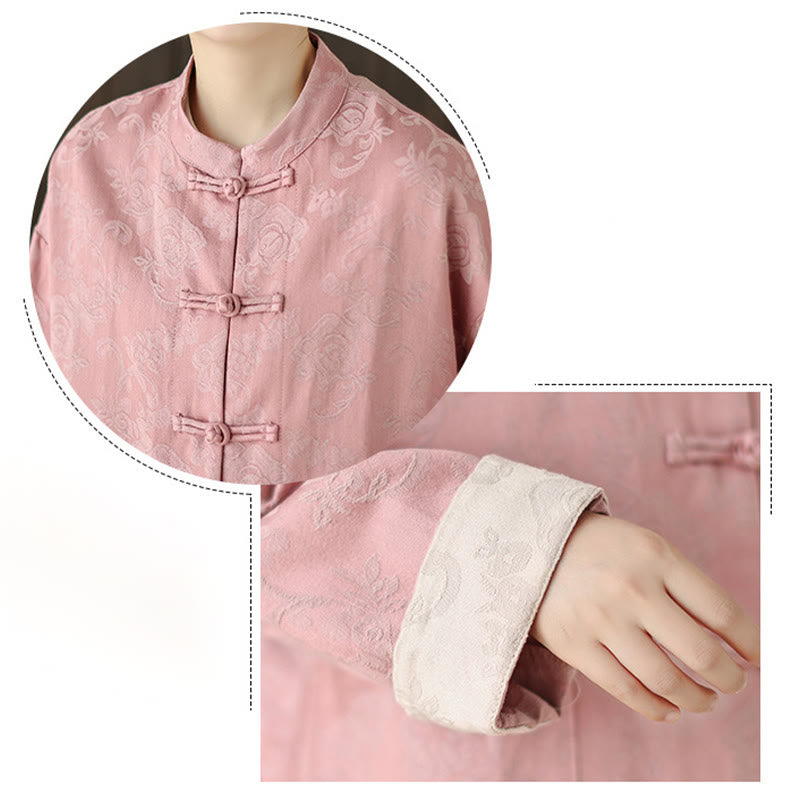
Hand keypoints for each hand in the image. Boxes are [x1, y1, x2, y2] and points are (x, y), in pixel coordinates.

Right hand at [531, 512, 759, 721]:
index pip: (721, 611)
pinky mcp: (575, 644)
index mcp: (656, 556)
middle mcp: (631, 588)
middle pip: (700, 653)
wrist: (530, 544)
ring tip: (705, 700)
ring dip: (697, 699)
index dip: (751, 643)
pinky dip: (657, 709)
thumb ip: (684, 585)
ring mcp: (601, 619)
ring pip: (666, 680)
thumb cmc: (602, 549)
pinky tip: (671, 710)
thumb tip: (733, 641)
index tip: (760, 659)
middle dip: (728, 679)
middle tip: (732, 684)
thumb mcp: (646, 547)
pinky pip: (626, 690)